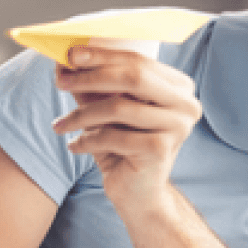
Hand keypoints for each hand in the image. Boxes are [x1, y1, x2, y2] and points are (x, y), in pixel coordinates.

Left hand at [51, 46, 201, 208]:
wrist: (138, 192)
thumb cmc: (123, 145)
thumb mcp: (107, 108)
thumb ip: (93, 83)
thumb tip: (65, 59)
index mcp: (179, 87)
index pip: (139, 61)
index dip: (102, 56)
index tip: (70, 55)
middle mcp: (186, 104)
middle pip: (135, 77)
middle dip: (92, 76)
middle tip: (61, 82)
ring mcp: (178, 127)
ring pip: (120, 107)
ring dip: (82, 115)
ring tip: (60, 124)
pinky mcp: (161, 149)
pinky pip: (114, 135)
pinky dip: (87, 140)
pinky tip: (75, 146)